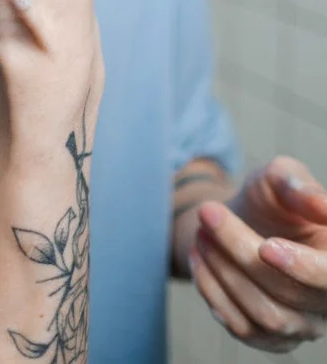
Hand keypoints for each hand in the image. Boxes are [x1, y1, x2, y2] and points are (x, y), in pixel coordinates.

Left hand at [189, 155, 326, 351]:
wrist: (243, 219)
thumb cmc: (269, 197)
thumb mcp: (279, 176)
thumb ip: (297, 185)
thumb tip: (323, 205)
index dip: (303, 268)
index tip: (264, 247)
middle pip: (289, 294)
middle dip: (240, 251)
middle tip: (207, 212)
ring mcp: (303, 325)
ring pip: (267, 316)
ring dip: (224, 271)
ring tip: (201, 233)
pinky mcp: (273, 338)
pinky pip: (243, 328)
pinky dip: (214, 292)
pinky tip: (199, 258)